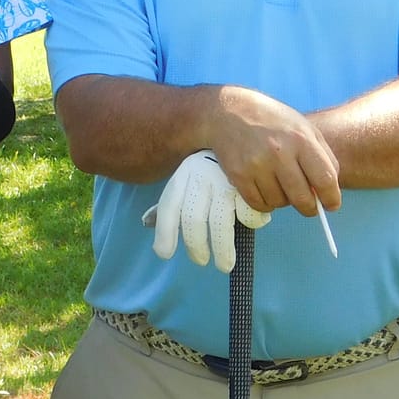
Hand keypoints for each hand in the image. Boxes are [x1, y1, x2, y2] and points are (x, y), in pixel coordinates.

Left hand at [143, 150, 270, 271]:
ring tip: (225, 264)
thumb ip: (170, 203)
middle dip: (197, 247)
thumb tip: (146, 223)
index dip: (164, 232)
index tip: (164, 253)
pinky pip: (249, 216)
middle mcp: (202, 177)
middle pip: (194, 220)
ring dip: (223, 250)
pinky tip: (252, 221)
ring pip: (221, 225)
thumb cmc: (211, 168)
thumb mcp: (187, 180)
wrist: (243, 134)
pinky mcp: (251, 185)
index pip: (169, 208)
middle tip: (202, 261)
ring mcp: (226, 180)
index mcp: (183, 176)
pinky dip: (252, 223)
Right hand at [206, 86, 341, 215]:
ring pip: (280, 203)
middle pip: (302, 198)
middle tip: (309, 207)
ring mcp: (257, 165)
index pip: (325, 179)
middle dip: (310, 208)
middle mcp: (279, 153)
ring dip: (284, 201)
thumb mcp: (304, 128)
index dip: (331, 198)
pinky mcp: (239, 175)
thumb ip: (322, 157)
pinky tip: (266, 189)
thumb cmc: (272, 120)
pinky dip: (265, 203)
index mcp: (301, 139)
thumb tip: (329, 190)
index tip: (331, 205)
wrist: (228, 112)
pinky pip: (259, 204)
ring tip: (280, 185)